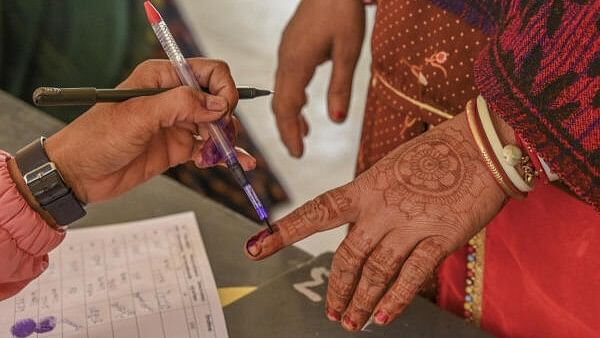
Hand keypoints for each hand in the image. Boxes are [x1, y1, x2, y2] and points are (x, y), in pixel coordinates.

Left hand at [44, 58, 254, 203]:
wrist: (79, 174)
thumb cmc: (96, 139)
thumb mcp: (138, 117)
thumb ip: (180, 105)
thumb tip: (217, 104)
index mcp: (161, 78)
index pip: (208, 72)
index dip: (222, 90)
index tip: (222, 112)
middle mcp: (172, 98)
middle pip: (218, 99)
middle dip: (225, 119)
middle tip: (219, 138)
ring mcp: (177, 123)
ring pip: (217, 125)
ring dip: (225, 140)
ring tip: (215, 156)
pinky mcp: (178, 147)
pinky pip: (210, 148)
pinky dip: (224, 155)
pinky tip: (238, 163)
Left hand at [244, 112, 507, 329]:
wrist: (482, 144)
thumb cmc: (437, 152)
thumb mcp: (391, 168)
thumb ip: (371, 199)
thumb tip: (357, 226)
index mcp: (365, 187)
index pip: (316, 212)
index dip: (284, 232)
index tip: (256, 247)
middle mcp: (380, 208)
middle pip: (347, 256)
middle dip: (336, 287)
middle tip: (330, 310)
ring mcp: (409, 224)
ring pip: (375, 271)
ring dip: (359, 300)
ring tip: (350, 321)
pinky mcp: (439, 237)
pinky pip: (412, 274)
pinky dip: (395, 298)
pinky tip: (382, 316)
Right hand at [273, 0, 364, 156]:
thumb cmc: (342, 11)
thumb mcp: (349, 51)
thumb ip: (340, 87)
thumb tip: (336, 121)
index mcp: (296, 64)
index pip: (287, 108)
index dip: (290, 133)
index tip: (298, 154)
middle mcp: (286, 60)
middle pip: (280, 103)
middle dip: (287, 129)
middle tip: (298, 151)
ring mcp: (286, 52)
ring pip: (281, 92)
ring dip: (290, 115)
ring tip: (303, 134)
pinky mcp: (291, 47)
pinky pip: (285, 80)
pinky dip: (292, 99)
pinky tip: (303, 105)